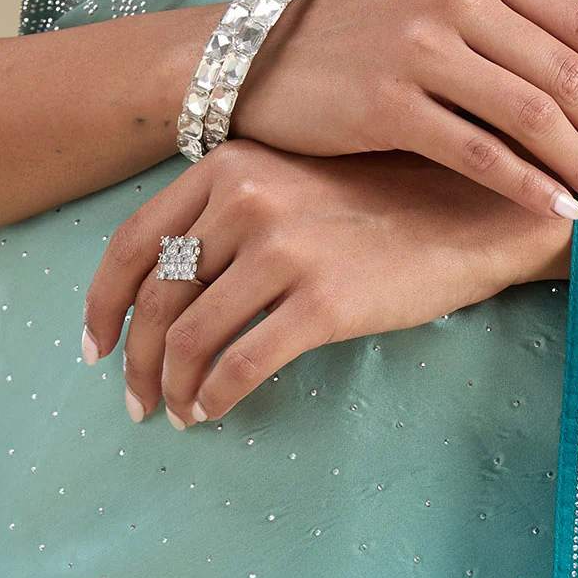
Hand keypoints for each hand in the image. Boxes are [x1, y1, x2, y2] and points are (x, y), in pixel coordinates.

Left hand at [81, 140, 573, 427]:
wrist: (480, 211)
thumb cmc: (394, 200)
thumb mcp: (304, 178)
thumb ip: (238, 208)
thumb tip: (177, 281)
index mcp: (232, 165)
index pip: (135, 242)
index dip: (103, 303)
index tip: (96, 345)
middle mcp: (248, 199)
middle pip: (159, 297)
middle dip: (139, 360)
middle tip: (138, 399)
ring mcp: (284, 250)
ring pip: (193, 337)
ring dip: (176, 386)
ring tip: (179, 412)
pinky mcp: (324, 301)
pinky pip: (242, 364)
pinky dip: (217, 396)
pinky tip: (217, 411)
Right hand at [229, 0, 577, 216]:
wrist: (257, 60)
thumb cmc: (367, 46)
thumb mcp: (443, 11)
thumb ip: (518, 38)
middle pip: (569, 72)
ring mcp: (420, 45)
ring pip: (533, 113)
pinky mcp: (387, 102)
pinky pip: (479, 151)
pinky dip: (529, 185)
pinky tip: (561, 211)